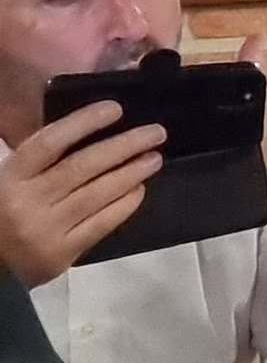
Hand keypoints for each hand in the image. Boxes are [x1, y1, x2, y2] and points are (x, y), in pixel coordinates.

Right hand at [0, 99, 165, 286]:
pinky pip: (102, 223)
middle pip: (83, 166)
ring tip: (154, 158)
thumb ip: (39, 161)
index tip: (115, 109)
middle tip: (156, 133)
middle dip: (124, 146)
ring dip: (131, 173)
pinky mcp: (62, 253)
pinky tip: (139, 189)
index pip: (50, 142)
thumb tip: (87, 131)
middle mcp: (28, 201)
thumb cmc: (1, 213)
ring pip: (98, 194)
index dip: (84, 122)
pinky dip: (124, 204)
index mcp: (10, 177)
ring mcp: (46, 229)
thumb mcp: (7, 181)